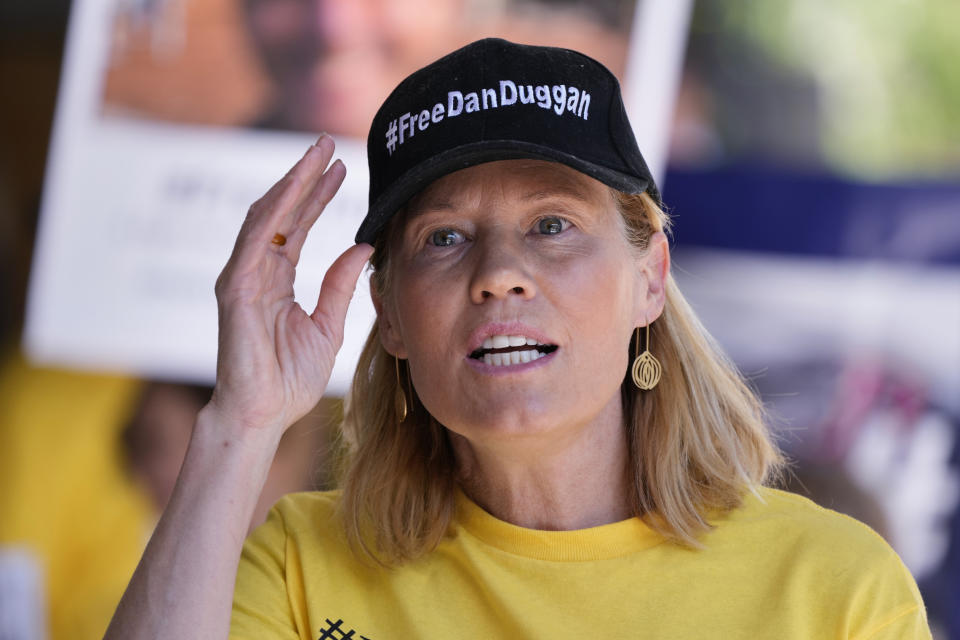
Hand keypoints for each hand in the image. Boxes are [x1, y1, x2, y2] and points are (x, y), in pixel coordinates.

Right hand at [208, 135, 372, 438]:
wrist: (264, 413)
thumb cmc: (290, 379)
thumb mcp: (327, 326)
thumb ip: (339, 286)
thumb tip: (362, 246)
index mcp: (277, 281)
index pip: (299, 228)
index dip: (318, 197)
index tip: (342, 170)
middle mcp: (257, 272)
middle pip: (283, 213)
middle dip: (305, 177)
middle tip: (328, 144)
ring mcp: (243, 277)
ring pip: (268, 216)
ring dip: (292, 182)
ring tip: (316, 153)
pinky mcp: (236, 288)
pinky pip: (256, 239)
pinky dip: (276, 210)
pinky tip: (294, 186)